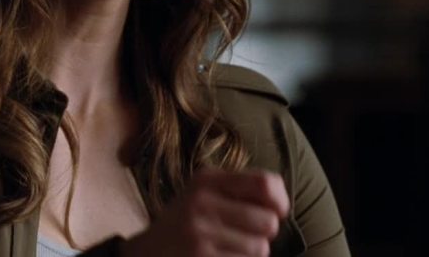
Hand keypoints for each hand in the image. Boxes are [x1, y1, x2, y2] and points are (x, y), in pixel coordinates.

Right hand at [121, 168, 289, 256]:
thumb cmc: (189, 220)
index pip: (265, 184)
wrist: (147, 252)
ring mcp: (199, 233)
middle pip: (268, 221)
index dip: (280, 200)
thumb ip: (243, 189)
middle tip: (247, 233)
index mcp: (208, 179)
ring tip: (231, 247)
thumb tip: (281, 204)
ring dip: (252, 252)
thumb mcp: (206, 192)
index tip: (277, 210)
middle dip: (265, 232)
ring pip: (260, 248)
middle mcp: (201, 202)